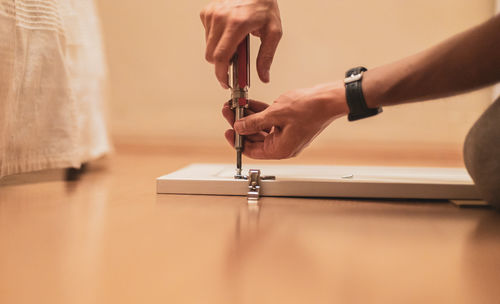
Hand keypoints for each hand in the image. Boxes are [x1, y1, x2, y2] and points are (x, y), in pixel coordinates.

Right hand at [200, 0, 282, 88]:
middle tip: (236, 63)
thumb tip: (264, 76)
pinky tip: (229, 33)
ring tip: (236, 43)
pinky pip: (207, 36)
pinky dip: (216, 39)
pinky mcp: (207, 13)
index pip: (221, 57)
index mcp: (236, 24)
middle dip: (222, 64)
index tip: (225, 82)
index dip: (221, 74)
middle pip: (211, 56)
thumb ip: (266, 57)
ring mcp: (211, 14)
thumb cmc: (264, 5)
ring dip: (220, 51)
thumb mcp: (273, 32)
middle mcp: (220, 18)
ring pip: (208, 47)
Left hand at [222, 82, 348, 158]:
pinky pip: (269, 120)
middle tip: (229, 111)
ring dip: (248, 116)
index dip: (237, 141)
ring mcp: (286, 134)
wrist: (328, 99)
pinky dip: (259, 112)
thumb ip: (254, 122)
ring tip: (236, 104)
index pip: (251, 150)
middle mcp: (283, 145)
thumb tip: (239, 127)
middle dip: (241, 124)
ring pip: (261, 127)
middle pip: (255, 138)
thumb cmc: (309, 109)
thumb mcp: (275, 114)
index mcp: (280, 149)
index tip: (228, 131)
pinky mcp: (289, 124)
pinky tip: (249, 102)